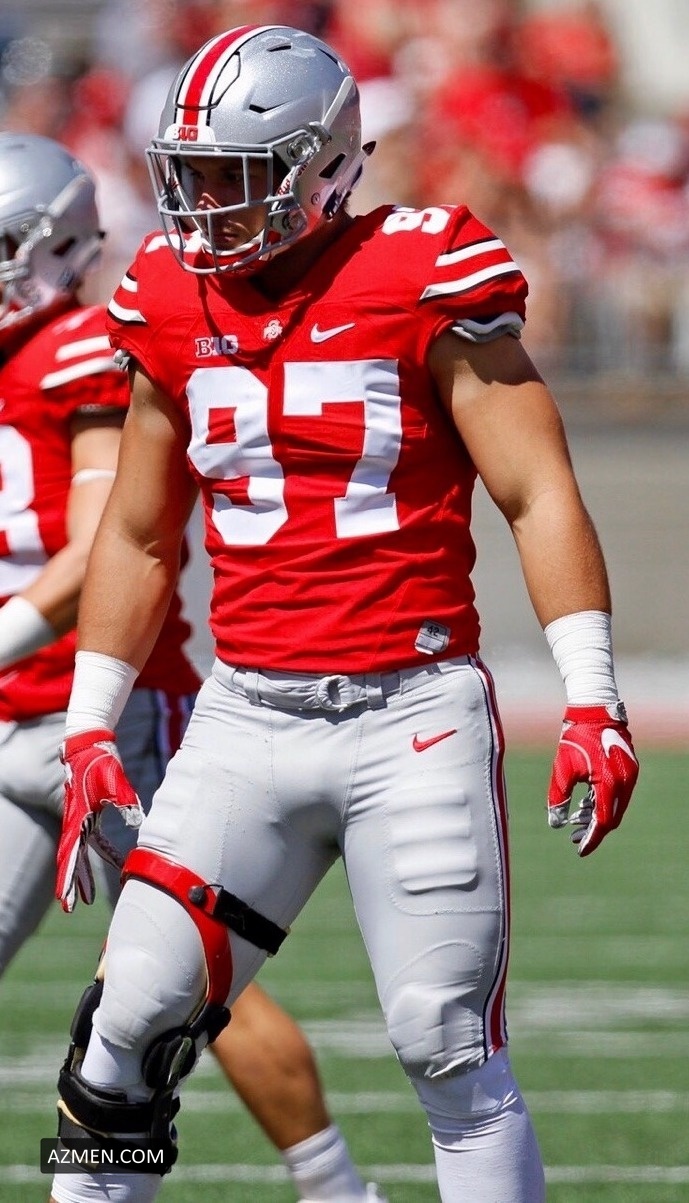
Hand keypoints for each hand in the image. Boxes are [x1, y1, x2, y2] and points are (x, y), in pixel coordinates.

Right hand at [57, 728, 142, 911]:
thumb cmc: (100, 762)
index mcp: (77, 817)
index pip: (70, 854)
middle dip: (70, 883)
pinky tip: (117, 864)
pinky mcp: (90, 814)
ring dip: (84, 873)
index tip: (65, 899)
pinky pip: (96, 840)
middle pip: (71, 859)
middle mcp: (75, 822)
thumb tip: (137, 820)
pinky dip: (105, 853)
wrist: (90, 744)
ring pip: (81, 853)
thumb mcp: (115, 781)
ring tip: (88, 898)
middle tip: (71, 907)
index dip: (67, 878)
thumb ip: (126, 801)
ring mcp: (81, 819)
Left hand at [547, 703, 637, 856]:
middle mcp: (625, 781)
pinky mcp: (628, 769)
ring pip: (614, 806)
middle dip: (593, 830)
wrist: (593, 710)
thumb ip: (558, 797)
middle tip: (573, 838)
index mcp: (610, 783)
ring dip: (596, 816)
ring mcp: (629, 775)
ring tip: (575, 823)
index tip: (580, 851)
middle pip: (611, 817)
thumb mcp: (562, 768)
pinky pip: (617, 794)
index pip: (603, 821)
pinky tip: (584, 807)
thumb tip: (555, 823)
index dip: (592, 839)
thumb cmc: (575, 737)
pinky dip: (601, 802)